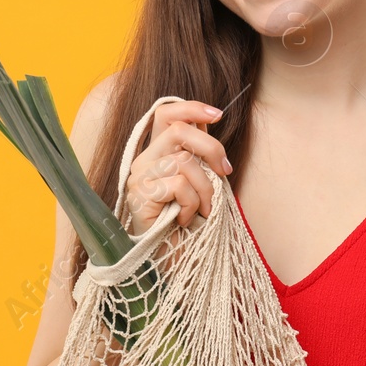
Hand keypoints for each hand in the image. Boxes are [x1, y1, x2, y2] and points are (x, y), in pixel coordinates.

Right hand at [124, 101, 233, 235]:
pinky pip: (179, 185)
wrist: (170, 257)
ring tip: (203, 210)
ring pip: (184, 162)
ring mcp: (139, 177)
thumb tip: (212, 122)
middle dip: (210, 147)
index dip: (191, 107)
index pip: (166, 114)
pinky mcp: (140, 195)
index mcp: (157, 153)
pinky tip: (185, 219)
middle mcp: (144, 160)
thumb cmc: (186, 221)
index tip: (218, 114)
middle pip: (178, 130)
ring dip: (205, 189)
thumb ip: (199, 154)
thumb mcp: (198, 181)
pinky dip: (192, 204)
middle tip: (225, 171)